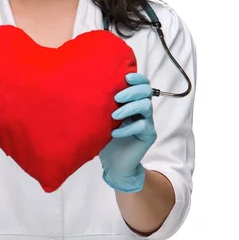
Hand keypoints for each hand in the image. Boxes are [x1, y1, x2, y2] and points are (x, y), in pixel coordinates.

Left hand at [99, 72, 156, 192]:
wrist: (114, 163)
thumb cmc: (106, 136)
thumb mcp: (103, 116)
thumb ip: (104, 102)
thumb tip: (90, 85)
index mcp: (134, 100)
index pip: (142, 83)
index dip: (137, 78)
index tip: (125, 77)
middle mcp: (143, 109)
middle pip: (146, 91)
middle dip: (132, 91)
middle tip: (116, 98)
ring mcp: (147, 121)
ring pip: (146, 106)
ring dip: (129, 108)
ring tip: (114, 116)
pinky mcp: (148, 135)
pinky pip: (142, 125)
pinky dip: (127, 128)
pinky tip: (114, 133)